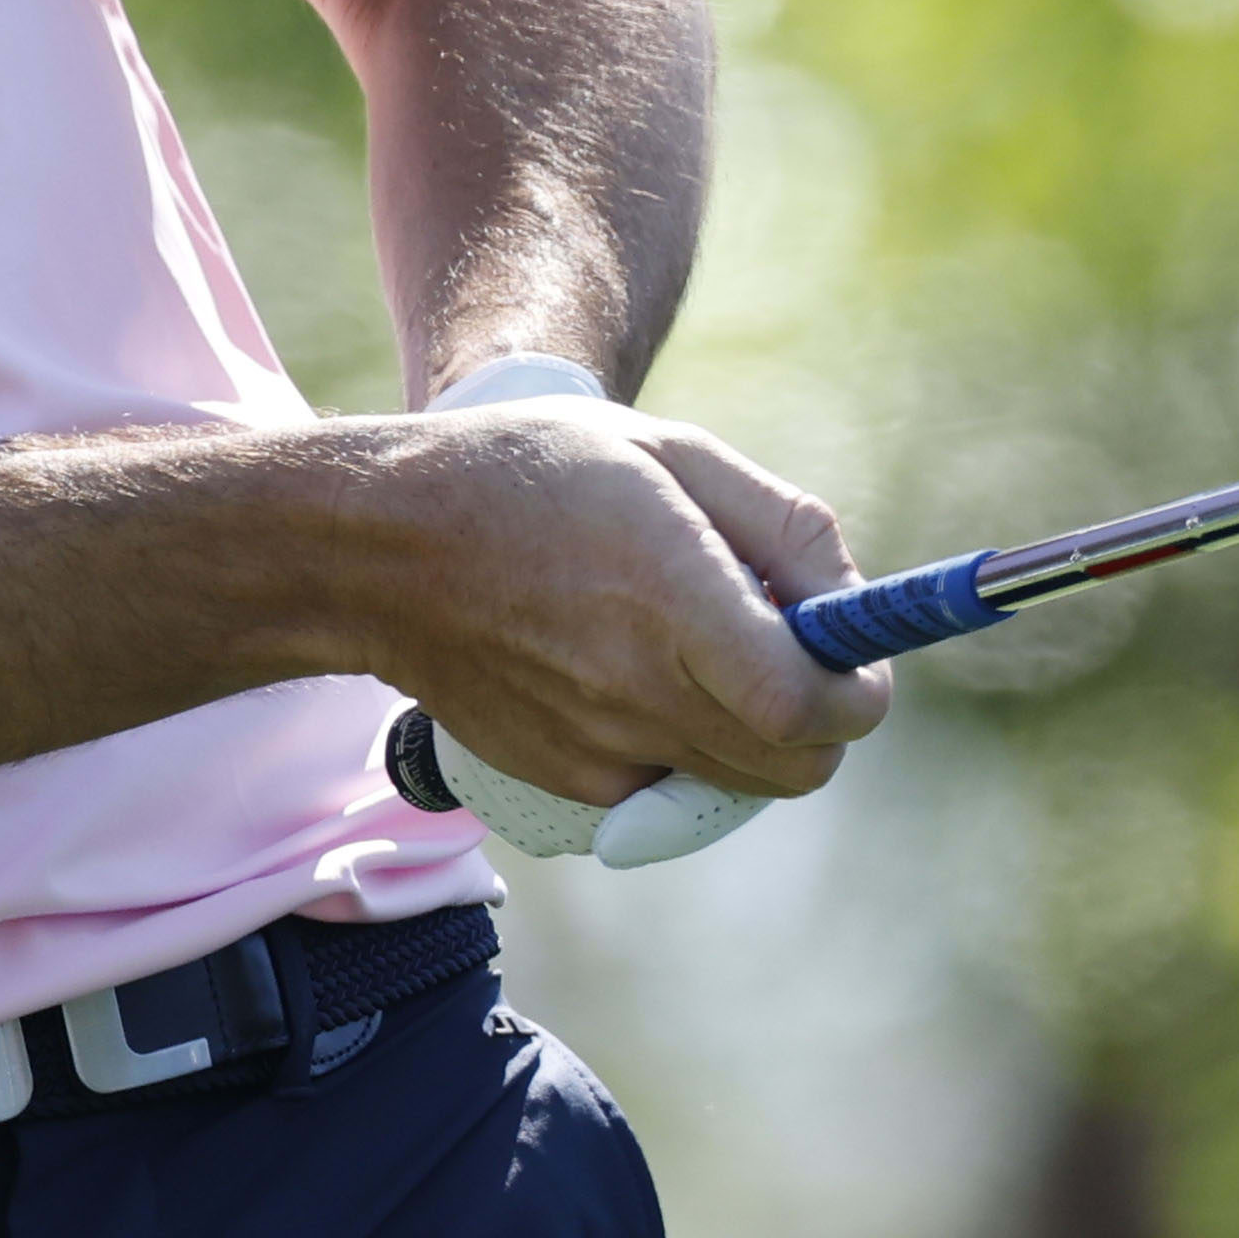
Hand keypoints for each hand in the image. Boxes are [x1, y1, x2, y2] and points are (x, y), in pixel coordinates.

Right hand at [355, 397, 887, 816]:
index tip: (856, 660)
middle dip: (820, 720)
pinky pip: (669, 786)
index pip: (806, 705)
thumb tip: (852, 601)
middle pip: (794, 766)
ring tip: (699, 648)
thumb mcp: (667, 451)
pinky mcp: (567, 783)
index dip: (857, 694)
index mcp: (670, 596)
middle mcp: (636, 689)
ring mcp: (598, 748)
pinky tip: (632, 671)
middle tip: (789, 653)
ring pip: (737, 783)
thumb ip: (782, 526)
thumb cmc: (532, 475)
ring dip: (752, 733)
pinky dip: (682, 745)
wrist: (382, 549)